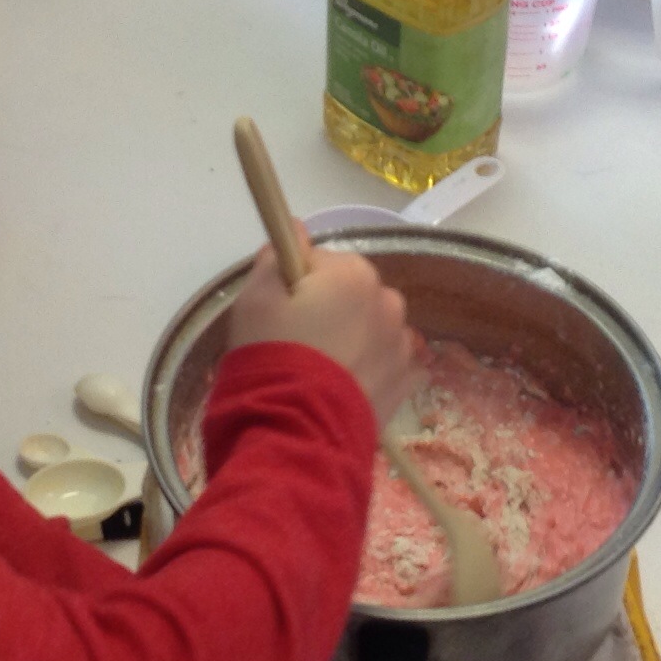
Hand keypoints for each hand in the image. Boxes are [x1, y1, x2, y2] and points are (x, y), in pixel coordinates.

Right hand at [224, 238, 417, 421]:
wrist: (298, 432)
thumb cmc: (273, 357)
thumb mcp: (254, 300)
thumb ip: (273, 258)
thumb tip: (293, 228)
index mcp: (353, 273)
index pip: (319, 262)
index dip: (293, 284)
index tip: (278, 311)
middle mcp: (388, 301)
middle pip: (350, 293)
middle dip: (328, 309)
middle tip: (296, 343)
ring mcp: (402, 343)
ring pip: (371, 326)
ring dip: (352, 338)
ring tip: (321, 370)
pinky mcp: (406, 381)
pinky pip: (388, 361)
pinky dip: (371, 367)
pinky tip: (347, 384)